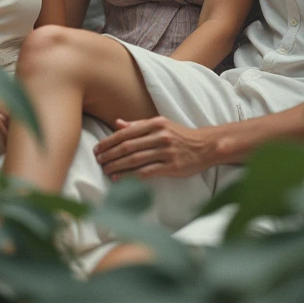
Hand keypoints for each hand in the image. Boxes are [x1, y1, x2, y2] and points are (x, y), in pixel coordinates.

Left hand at [94, 116, 213, 179]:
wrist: (205, 146)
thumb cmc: (179, 135)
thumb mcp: (161, 124)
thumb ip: (138, 125)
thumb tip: (117, 123)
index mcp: (156, 123)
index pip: (126, 132)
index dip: (109, 141)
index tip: (98, 148)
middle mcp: (160, 136)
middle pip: (128, 146)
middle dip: (110, 154)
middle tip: (98, 160)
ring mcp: (166, 152)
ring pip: (135, 159)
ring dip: (117, 166)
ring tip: (105, 170)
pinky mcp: (171, 167)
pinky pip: (146, 172)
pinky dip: (130, 176)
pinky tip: (119, 179)